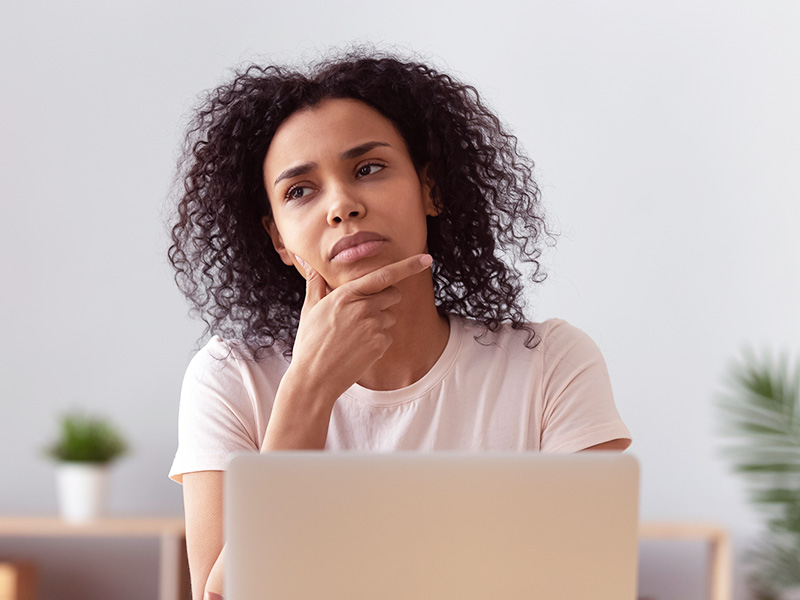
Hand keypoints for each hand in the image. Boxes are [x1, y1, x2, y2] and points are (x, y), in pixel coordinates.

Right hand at [288, 253, 432, 399]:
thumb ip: (315, 283)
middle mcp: (363, 307)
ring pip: (390, 317)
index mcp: (347, 293)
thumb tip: (304, 260)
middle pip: (393, 295)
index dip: (408, 266)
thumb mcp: (309, 308)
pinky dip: (377, 341)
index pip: (384, 275)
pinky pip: (388, 336)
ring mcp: (373, 326)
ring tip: (355, 336)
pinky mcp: (380, 344)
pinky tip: (359, 349)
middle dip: (385, 300)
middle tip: (363, 314)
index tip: (426, 258)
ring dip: (379, 323)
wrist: (314, 376)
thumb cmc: (310, 342)